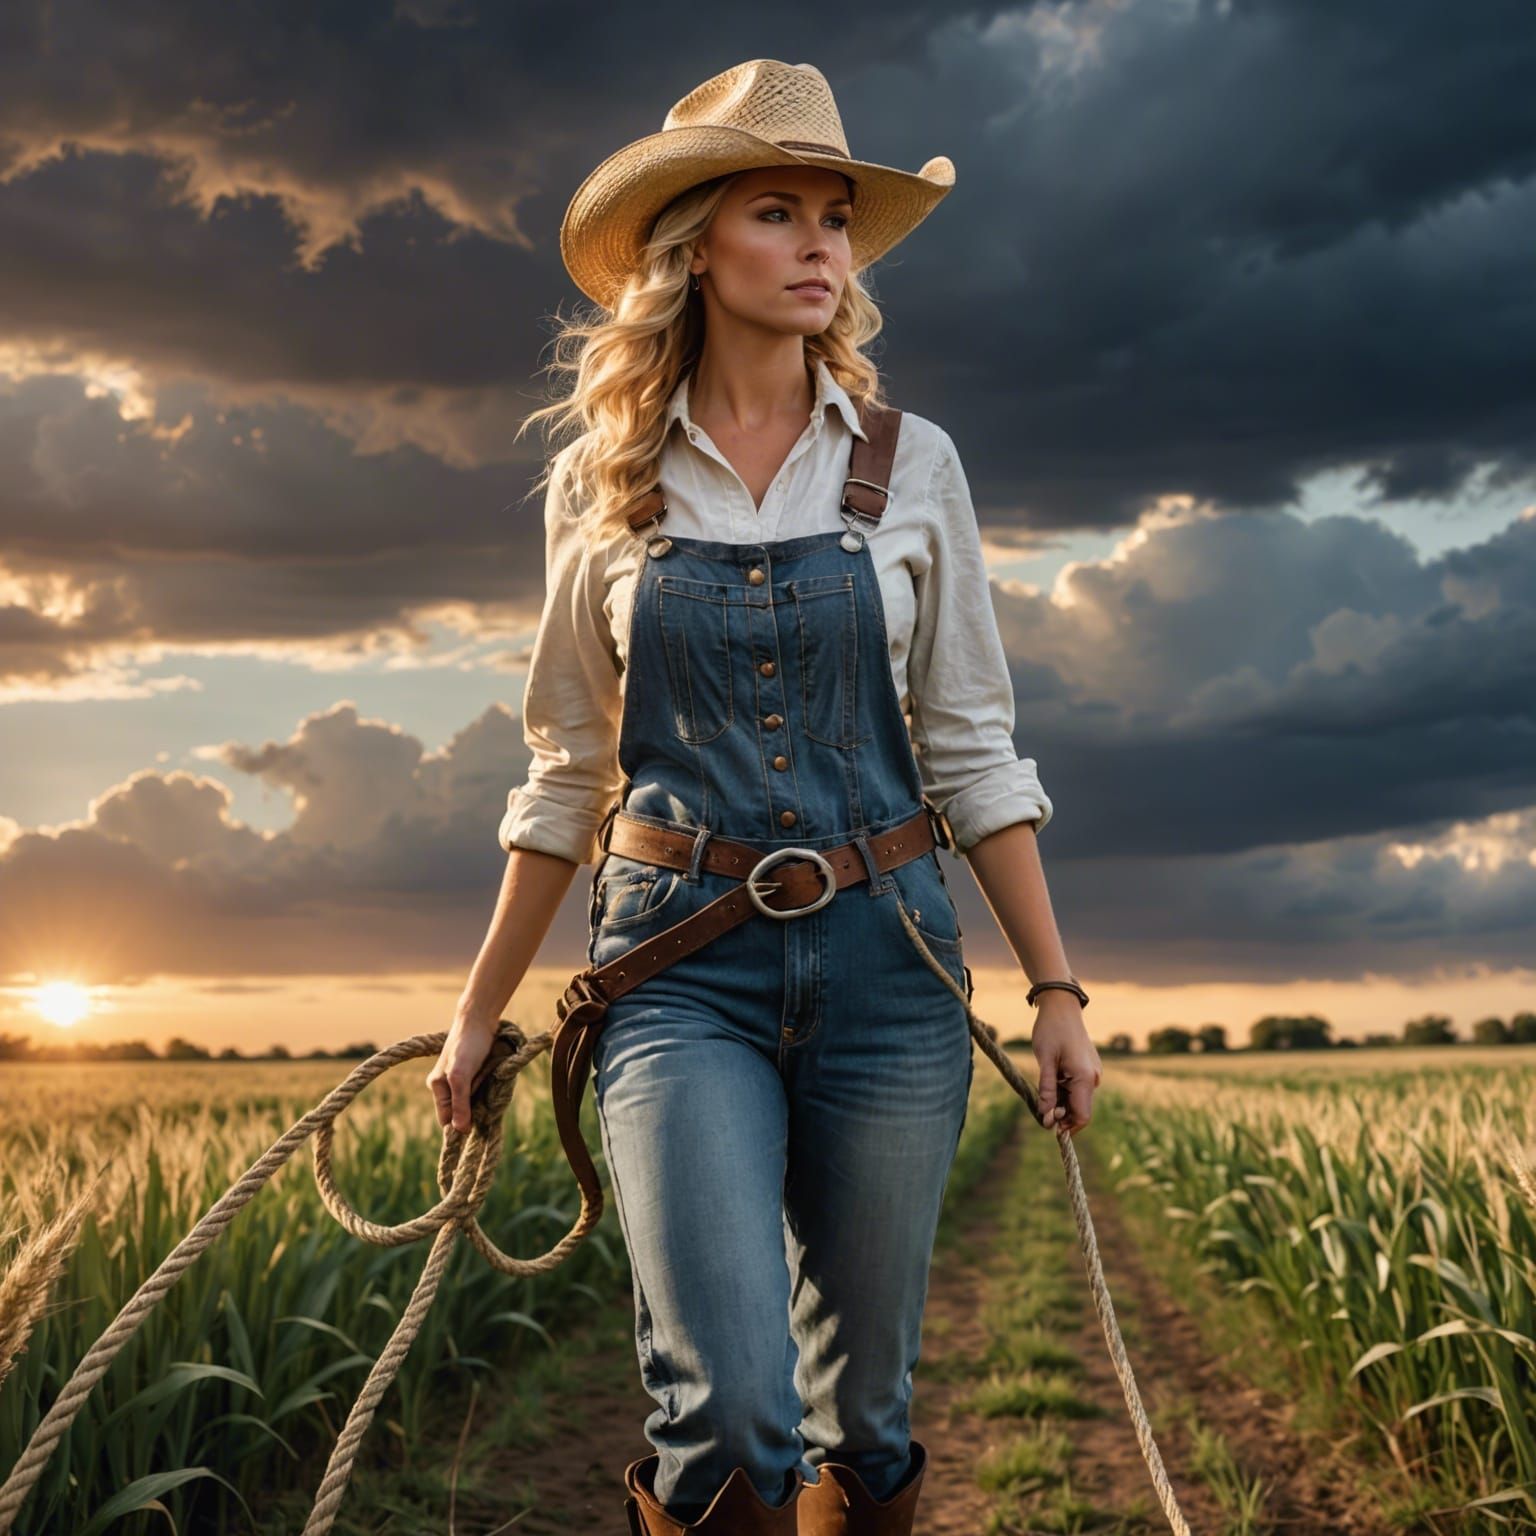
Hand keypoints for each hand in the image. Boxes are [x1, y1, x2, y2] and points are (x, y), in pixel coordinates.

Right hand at [426, 1009, 501, 1133]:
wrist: (479, 1019)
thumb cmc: (468, 1046)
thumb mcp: (461, 1076)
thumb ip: (460, 1103)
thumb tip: (459, 1130)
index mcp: (438, 1087)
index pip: (446, 1119)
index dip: (459, 1125)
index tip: (476, 1128)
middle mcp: (447, 1085)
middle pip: (460, 1111)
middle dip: (473, 1112)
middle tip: (487, 1106)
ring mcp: (461, 1079)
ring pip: (471, 1102)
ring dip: (482, 1102)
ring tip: (489, 1091)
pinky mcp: (474, 1072)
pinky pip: (480, 1091)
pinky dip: (487, 1092)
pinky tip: (492, 1085)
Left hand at [1031, 995, 1102, 1134]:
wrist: (1062, 1005)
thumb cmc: (1051, 1030)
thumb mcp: (1045, 1061)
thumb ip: (1047, 1090)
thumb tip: (1047, 1117)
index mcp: (1085, 1078)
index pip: (1082, 1116)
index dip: (1066, 1126)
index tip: (1047, 1124)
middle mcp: (1093, 1078)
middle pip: (1080, 1110)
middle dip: (1062, 1114)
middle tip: (1041, 1108)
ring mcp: (1092, 1072)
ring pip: (1078, 1099)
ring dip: (1062, 1102)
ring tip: (1044, 1090)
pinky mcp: (1088, 1067)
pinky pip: (1078, 1087)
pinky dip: (1065, 1091)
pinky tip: (1052, 1080)